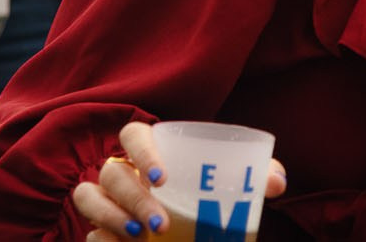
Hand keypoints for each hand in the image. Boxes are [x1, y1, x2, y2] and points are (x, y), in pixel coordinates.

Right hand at [72, 122, 287, 238]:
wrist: (197, 227)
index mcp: (152, 150)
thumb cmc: (208, 192)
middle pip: (111, 171)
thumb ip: (256, 177)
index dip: (141, 150)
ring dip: (110, 216)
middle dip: (133, 197)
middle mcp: (123, 170)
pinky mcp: (100, 228)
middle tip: (161, 221)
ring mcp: (106, 199)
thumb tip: (277, 183)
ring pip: (88, 197)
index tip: (163, 178)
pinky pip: (88, 232)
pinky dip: (100, 238)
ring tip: (141, 236)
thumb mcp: (233, 185)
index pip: (133, 134)